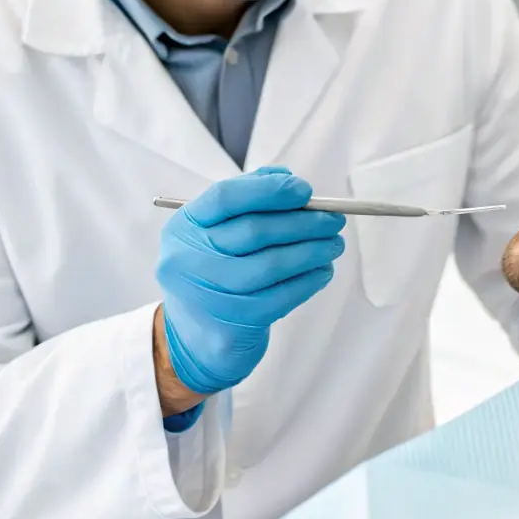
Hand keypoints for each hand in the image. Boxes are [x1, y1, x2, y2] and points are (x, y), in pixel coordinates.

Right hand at [155, 167, 346, 394]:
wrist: (195, 338)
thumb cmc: (216, 270)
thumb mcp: (216, 231)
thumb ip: (249, 198)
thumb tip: (289, 180)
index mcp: (184, 226)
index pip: (225, 197)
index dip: (269, 191)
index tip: (305, 190)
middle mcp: (188, 259)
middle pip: (254, 231)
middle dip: (303, 222)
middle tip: (334, 219)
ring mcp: (208, 295)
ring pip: (271, 265)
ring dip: (312, 251)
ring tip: (334, 244)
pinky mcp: (232, 324)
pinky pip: (280, 297)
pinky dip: (308, 281)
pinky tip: (323, 271)